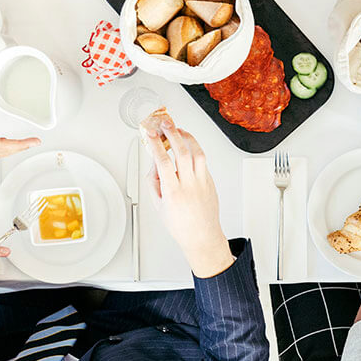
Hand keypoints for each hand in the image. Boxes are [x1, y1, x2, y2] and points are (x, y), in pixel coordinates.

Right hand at [144, 117, 235, 276]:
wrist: (202, 236)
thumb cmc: (181, 226)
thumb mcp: (159, 206)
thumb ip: (154, 183)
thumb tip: (154, 165)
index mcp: (173, 192)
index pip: (163, 162)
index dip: (155, 145)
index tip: (150, 134)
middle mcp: (189, 185)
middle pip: (182, 153)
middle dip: (173, 134)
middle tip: (166, 124)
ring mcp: (202, 182)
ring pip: (198, 153)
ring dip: (188, 138)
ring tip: (179, 130)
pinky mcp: (210, 181)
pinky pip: (203, 161)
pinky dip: (195, 150)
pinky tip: (189, 146)